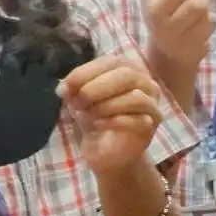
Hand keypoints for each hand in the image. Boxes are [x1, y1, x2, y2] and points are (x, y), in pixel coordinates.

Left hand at [60, 55, 162, 176]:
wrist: (109, 154)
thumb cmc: (98, 120)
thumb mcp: (80, 101)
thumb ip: (74, 89)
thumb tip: (63, 87)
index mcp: (130, 69)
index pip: (112, 61)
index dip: (86, 72)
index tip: (64, 88)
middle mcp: (147, 84)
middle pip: (126, 75)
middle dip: (96, 88)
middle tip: (78, 103)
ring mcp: (152, 106)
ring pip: (135, 97)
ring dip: (105, 106)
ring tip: (87, 116)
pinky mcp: (151, 127)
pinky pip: (137, 120)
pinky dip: (112, 122)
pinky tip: (97, 126)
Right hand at [143, 0, 215, 77]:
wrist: (168, 55)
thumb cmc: (171, 15)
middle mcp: (156, 10)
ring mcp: (171, 29)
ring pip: (199, 4)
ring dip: (206, 2)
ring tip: (200, 8)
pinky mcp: (188, 43)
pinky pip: (209, 22)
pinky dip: (210, 20)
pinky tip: (200, 26)